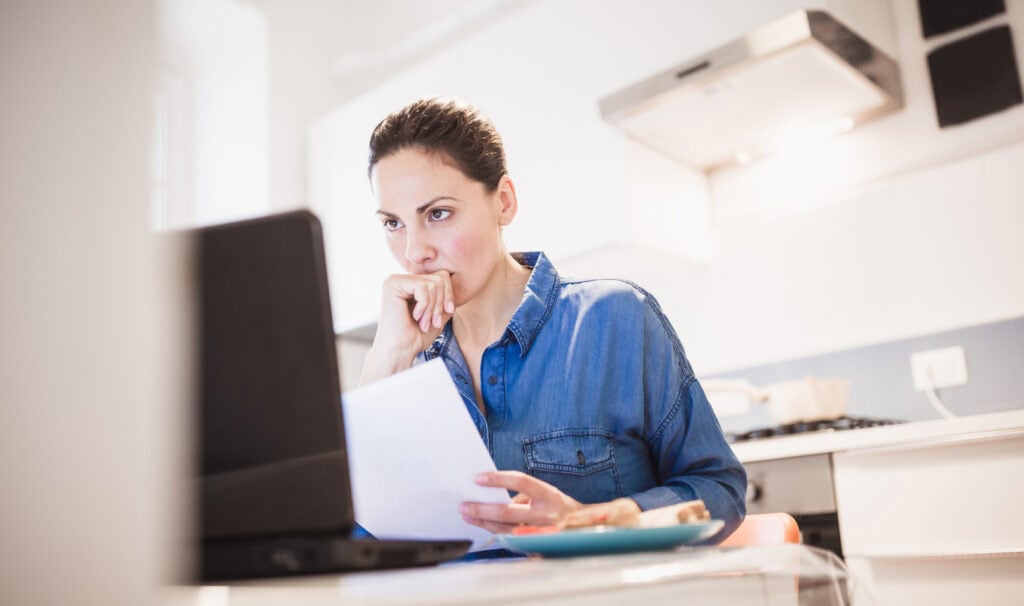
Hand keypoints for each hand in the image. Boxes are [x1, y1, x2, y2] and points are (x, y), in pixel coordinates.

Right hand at [359, 270, 454, 384]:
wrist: (400, 351)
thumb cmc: (417, 336)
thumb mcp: (438, 313)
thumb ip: (445, 297)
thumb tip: (456, 281)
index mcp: (412, 284)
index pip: (442, 276)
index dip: (449, 295)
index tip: (448, 313)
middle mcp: (402, 278)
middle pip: (439, 278)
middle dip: (441, 303)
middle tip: (434, 322)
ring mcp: (395, 280)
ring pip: (432, 283)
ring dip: (433, 308)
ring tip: (425, 323)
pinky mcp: (392, 284)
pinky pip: (423, 287)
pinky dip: (425, 306)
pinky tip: (415, 317)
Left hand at [459, 471, 582, 533]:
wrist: (584, 528)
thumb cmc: (559, 506)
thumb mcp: (546, 493)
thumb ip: (523, 495)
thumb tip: (492, 496)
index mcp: (548, 495)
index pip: (521, 481)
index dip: (498, 479)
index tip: (478, 478)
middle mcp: (546, 515)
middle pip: (507, 512)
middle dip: (482, 509)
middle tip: (464, 506)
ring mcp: (541, 534)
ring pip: (505, 529)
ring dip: (483, 522)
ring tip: (468, 516)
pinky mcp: (537, 548)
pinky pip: (511, 541)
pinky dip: (495, 533)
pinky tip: (483, 527)